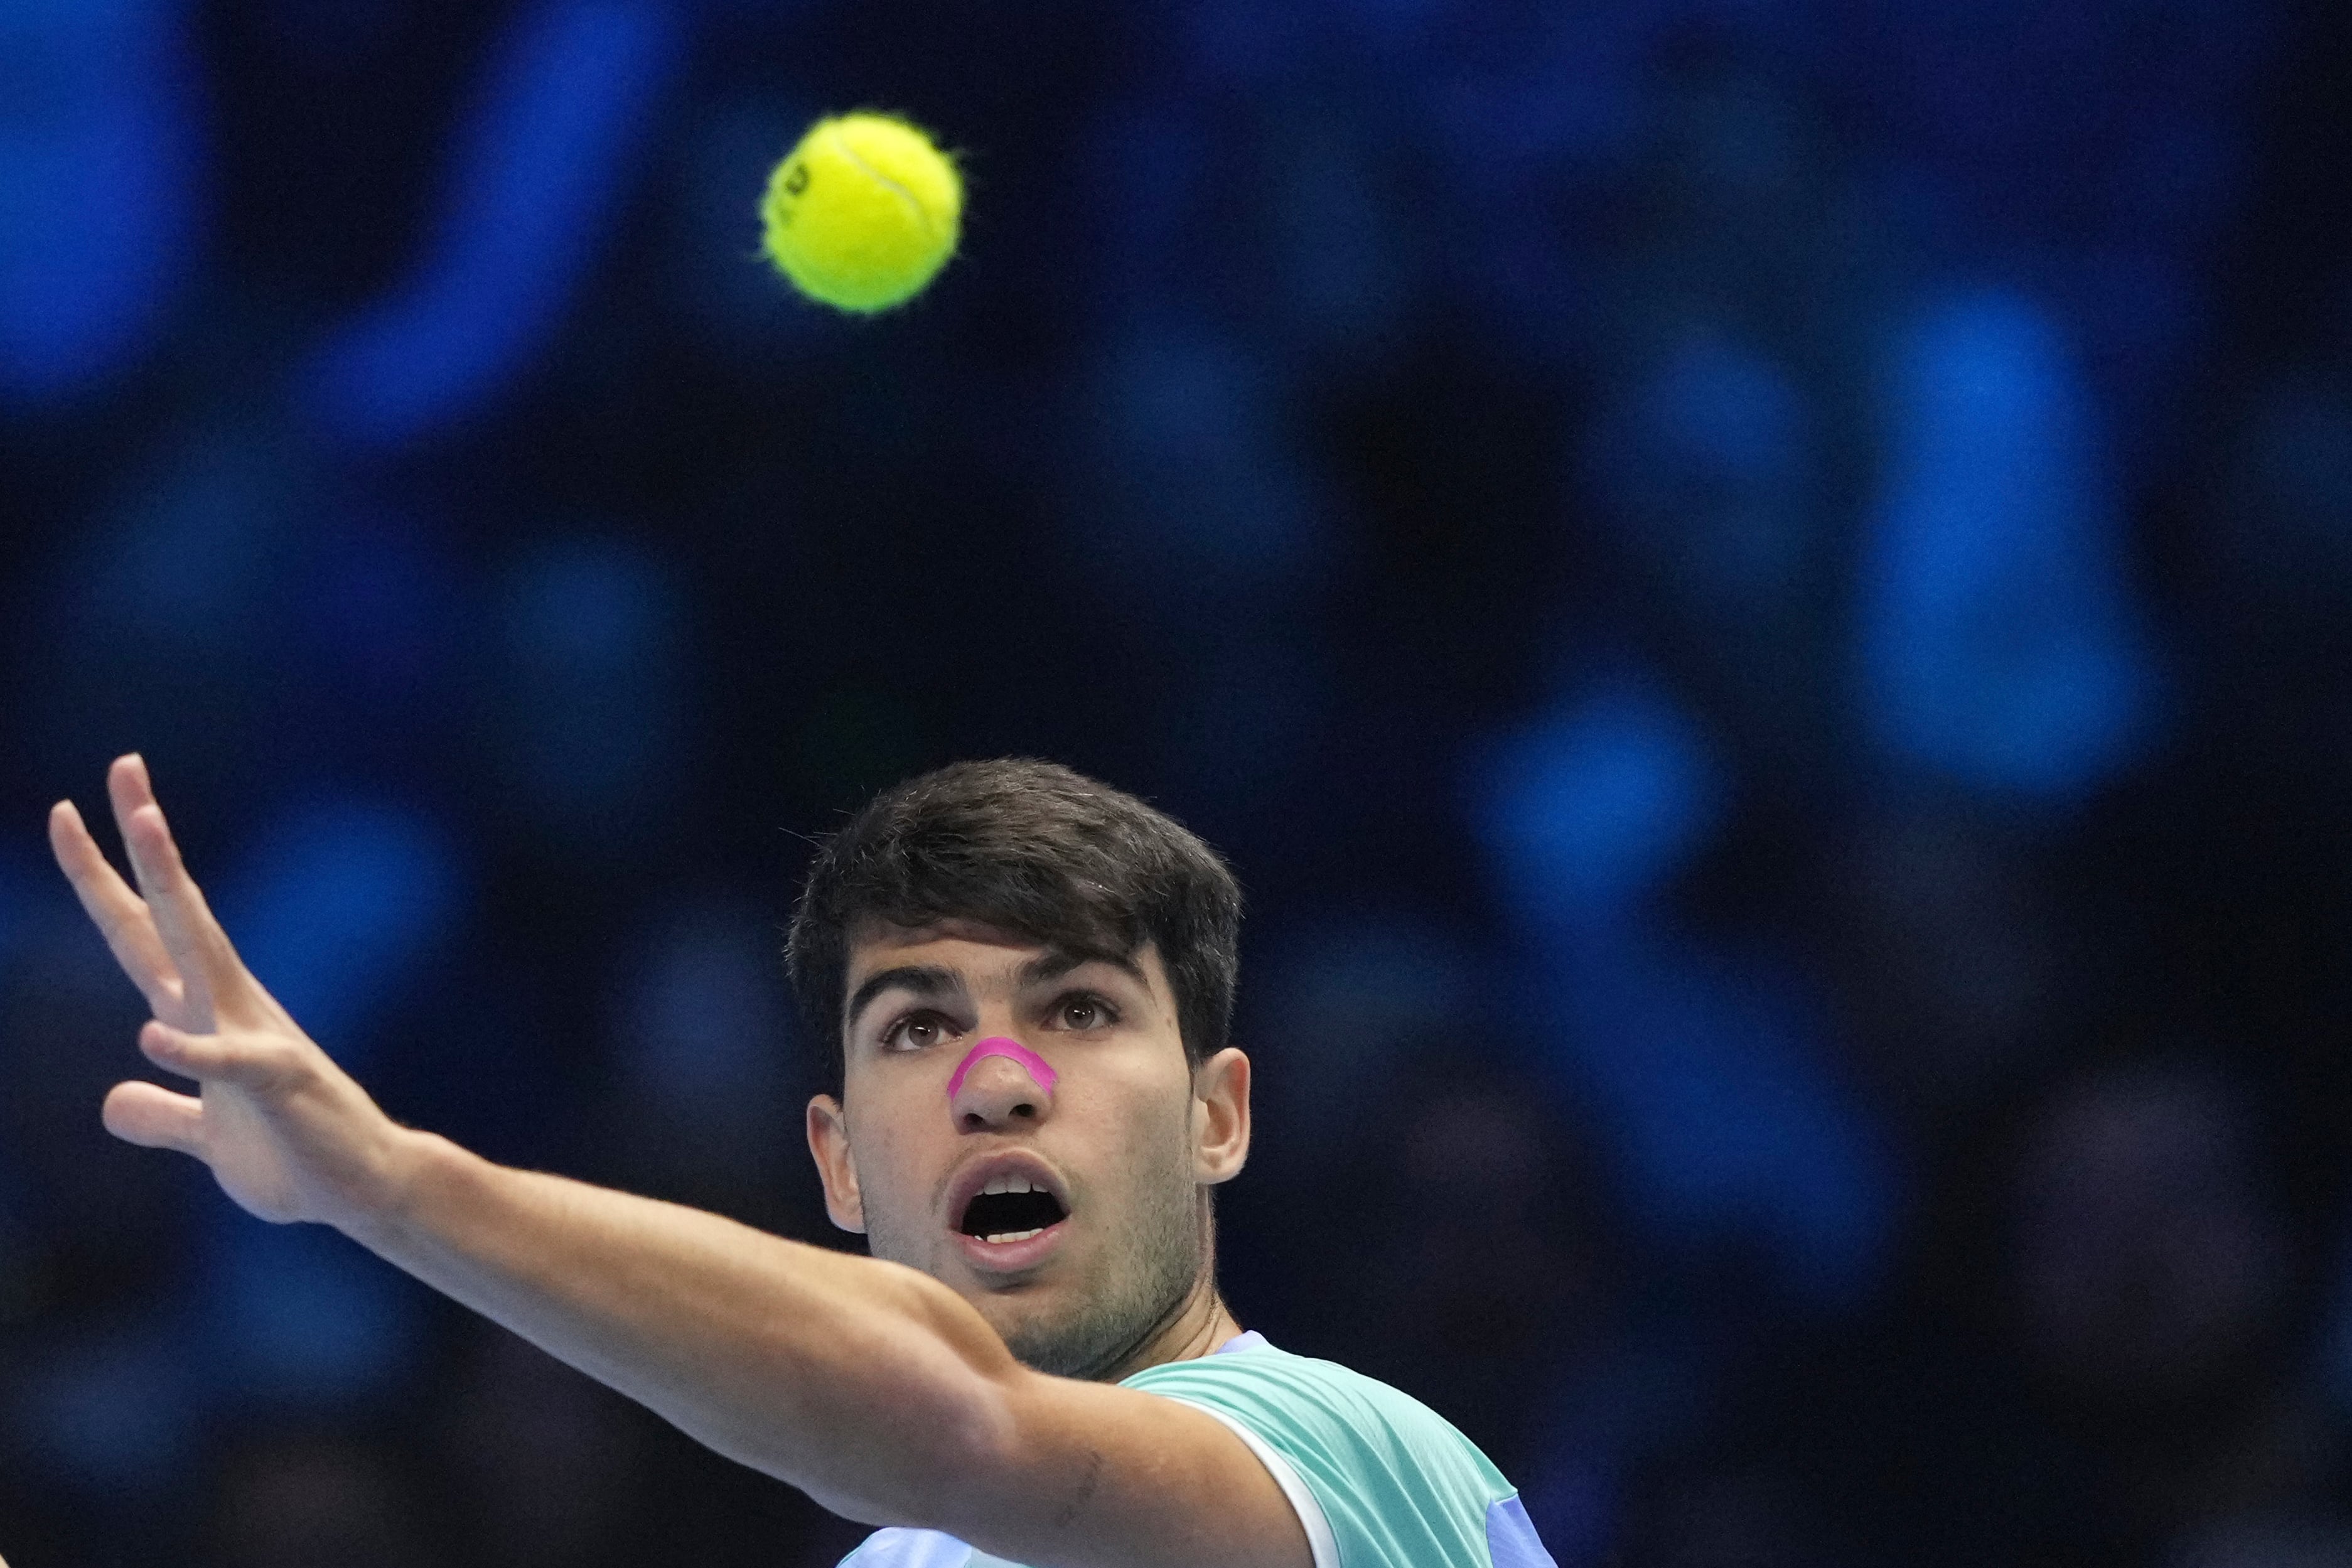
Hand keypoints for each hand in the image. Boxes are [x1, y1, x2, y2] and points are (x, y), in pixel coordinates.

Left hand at [48, 756, 412, 1228]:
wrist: (363, 1189)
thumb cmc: (293, 1155)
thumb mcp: (205, 1138)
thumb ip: (161, 1113)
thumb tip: (118, 1099)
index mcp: (201, 1013)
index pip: (140, 931)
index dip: (100, 875)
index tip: (70, 812)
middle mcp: (224, 1008)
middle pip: (168, 913)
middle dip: (141, 843)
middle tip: (123, 767)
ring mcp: (252, 1037)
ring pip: (202, 948)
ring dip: (174, 885)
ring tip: (150, 827)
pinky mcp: (278, 1084)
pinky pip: (228, 1060)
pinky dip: (192, 1051)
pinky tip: (152, 1037)